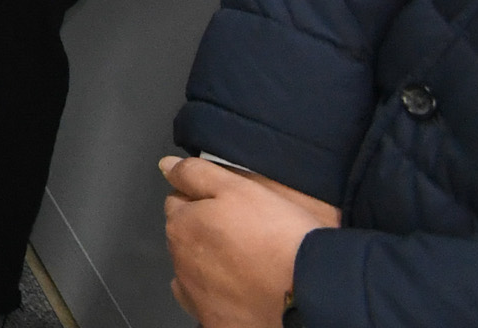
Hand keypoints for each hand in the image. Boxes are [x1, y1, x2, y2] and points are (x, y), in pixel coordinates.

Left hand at [160, 155, 336, 327]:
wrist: (310, 291)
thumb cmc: (278, 236)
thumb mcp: (239, 188)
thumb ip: (197, 174)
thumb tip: (166, 165)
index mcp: (182, 225)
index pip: (179, 203)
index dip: (204, 201)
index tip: (230, 208)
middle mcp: (180, 261)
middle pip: (185, 238)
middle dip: (204, 232)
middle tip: (243, 235)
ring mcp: (196, 295)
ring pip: (194, 272)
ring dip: (209, 265)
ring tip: (246, 264)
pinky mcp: (214, 321)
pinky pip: (207, 305)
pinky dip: (218, 297)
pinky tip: (240, 292)